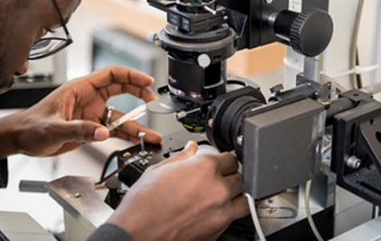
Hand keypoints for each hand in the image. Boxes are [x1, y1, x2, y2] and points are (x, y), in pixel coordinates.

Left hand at [0, 66, 161, 158]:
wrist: (22, 140)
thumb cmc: (31, 126)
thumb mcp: (53, 128)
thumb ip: (78, 130)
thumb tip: (102, 133)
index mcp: (80, 89)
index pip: (111, 75)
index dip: (131, 75)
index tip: (147, 81)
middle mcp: (89, 99)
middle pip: (121, 91)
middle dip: (139, 94)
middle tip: (153, 102)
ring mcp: (92, 114)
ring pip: (120, 116)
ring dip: (136, 124)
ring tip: (151, 135)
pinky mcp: (92, 128)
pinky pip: (114, 131)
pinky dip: (126, 136)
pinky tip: (138, 141)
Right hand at [107, 141, 248, 240]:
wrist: (137, 234)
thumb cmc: (143, 205)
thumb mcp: (158, 170)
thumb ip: (181, 157)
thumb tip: (190, 148)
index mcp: (205, 168)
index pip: (230, 158)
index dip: (222, 159)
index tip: (217, 162)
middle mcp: (217, 190)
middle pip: (239, 178)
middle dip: (228, 176)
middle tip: (216, 178)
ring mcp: (220, 214)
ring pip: (244, 200)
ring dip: (235, 195)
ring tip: (222, 195)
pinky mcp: (218, 232)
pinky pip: (233, 219)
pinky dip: (227, 214)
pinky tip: (212, 211)